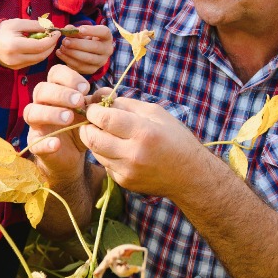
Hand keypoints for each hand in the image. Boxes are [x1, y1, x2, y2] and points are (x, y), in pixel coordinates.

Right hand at [0, 18, 61, 69]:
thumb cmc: (2, 31)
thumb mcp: (17, 23)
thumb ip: (35, 25)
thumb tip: (50, 27)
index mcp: (15, 46)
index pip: (40, 46)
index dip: (52, 39)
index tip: (57, 32)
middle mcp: (16, 59)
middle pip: (41, 55)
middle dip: (51, 46)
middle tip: (55, 36)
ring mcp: (16, 66)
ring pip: (38, 60)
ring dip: (46, 51)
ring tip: (49, 40)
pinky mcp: (16, 68)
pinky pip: (32, 62)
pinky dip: (39, 55)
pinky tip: (40, 47)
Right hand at [23, 64, 97, 184]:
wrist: (73, 155)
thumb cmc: (80, 126)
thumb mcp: (92, 113)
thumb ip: (99, 102)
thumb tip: (110, 93)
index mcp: (56, 91)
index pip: (55, 73)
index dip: (68, 77)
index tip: (86, 88)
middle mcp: (42, 104)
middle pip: (40, 90)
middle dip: (60, 94)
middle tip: (79, 101)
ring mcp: (36, 124)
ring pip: (31, 112)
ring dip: (50, 113)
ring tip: (69, 118)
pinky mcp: (35, 144)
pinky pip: (34, 142)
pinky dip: (45, 142)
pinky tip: (56, 143)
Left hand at [55, 23, 114, 74]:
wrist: (88, 52)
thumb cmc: (85, 38)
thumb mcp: (82, 32)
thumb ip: (75, 30)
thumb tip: (67, 29)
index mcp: (107, 38)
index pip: (104, 32)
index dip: (92, 30)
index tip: (80, 29)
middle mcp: (107, 50)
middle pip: (95, 47)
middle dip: (78, 44)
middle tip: (65, 41)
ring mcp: (101, 62)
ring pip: (88, 59)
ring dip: (72, 53)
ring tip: (62, 47)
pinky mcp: (92, 70)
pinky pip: (81, 67)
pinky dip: (69, 60)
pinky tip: (60, 54)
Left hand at [81, 96, 212, 197]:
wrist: (191, 175)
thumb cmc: (176, 139)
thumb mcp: (156, 113)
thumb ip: (127, 104)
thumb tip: (102, 95)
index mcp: (143, 132)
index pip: (104, 119)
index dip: (93, 111)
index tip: (93, 108)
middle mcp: (133, 154)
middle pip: (92, 138)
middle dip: (87, 126)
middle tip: (92, 120)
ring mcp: (127, 171)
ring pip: (96, 152)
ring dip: (96, 140)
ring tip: (107, 133)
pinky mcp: (124, 182)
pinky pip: (105, 164)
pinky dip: (107, 154)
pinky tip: (120, 150)